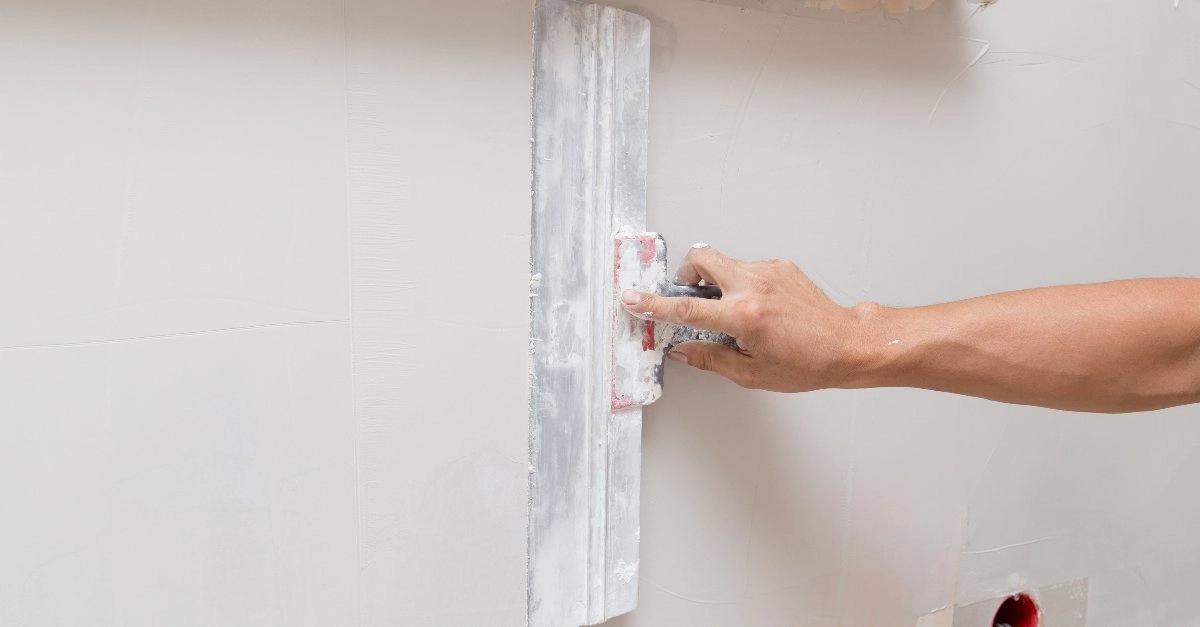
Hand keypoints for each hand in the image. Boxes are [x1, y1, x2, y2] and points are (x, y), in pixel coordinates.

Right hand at [620, 244, 869, 391]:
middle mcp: (754, 287)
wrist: (846, 344)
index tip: (634, 298)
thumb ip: (711, 358)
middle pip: (702, 258)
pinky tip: (756, 308)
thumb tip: (683, 349)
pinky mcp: (781, 266)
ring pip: (725, 263)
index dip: (655, 304)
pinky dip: (742, 284)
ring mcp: (769, 272)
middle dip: (686, 271)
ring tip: (729, 310)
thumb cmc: (807, 363)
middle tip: (687, 292)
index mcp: (743, 316)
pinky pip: (748, 269)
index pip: (687, 307)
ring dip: (717, 282)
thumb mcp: (752, 374)